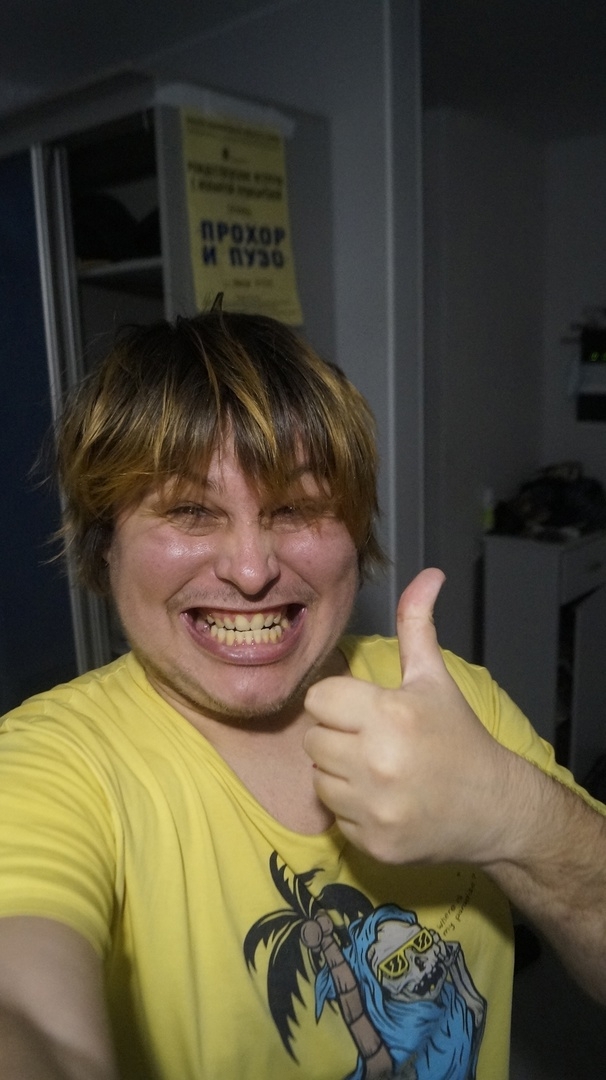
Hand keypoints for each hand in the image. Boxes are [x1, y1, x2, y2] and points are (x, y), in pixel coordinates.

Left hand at [303, 568, 516, 864]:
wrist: (495, 808)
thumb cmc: (459, 736)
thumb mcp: (434, 679)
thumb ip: (418, 626)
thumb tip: (428, 574)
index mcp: (390, 714)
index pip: (320, 700)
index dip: (338, 702)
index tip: (363, 710)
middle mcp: (378, 761)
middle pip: (314, 741)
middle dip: (336, 737)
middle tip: (371, 741)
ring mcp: (375, 807)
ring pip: (319, 780)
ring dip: (340, 774)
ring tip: (377, 770)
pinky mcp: (373, 843)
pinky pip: (334, 816)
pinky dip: (352, 810)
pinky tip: (384, 800)